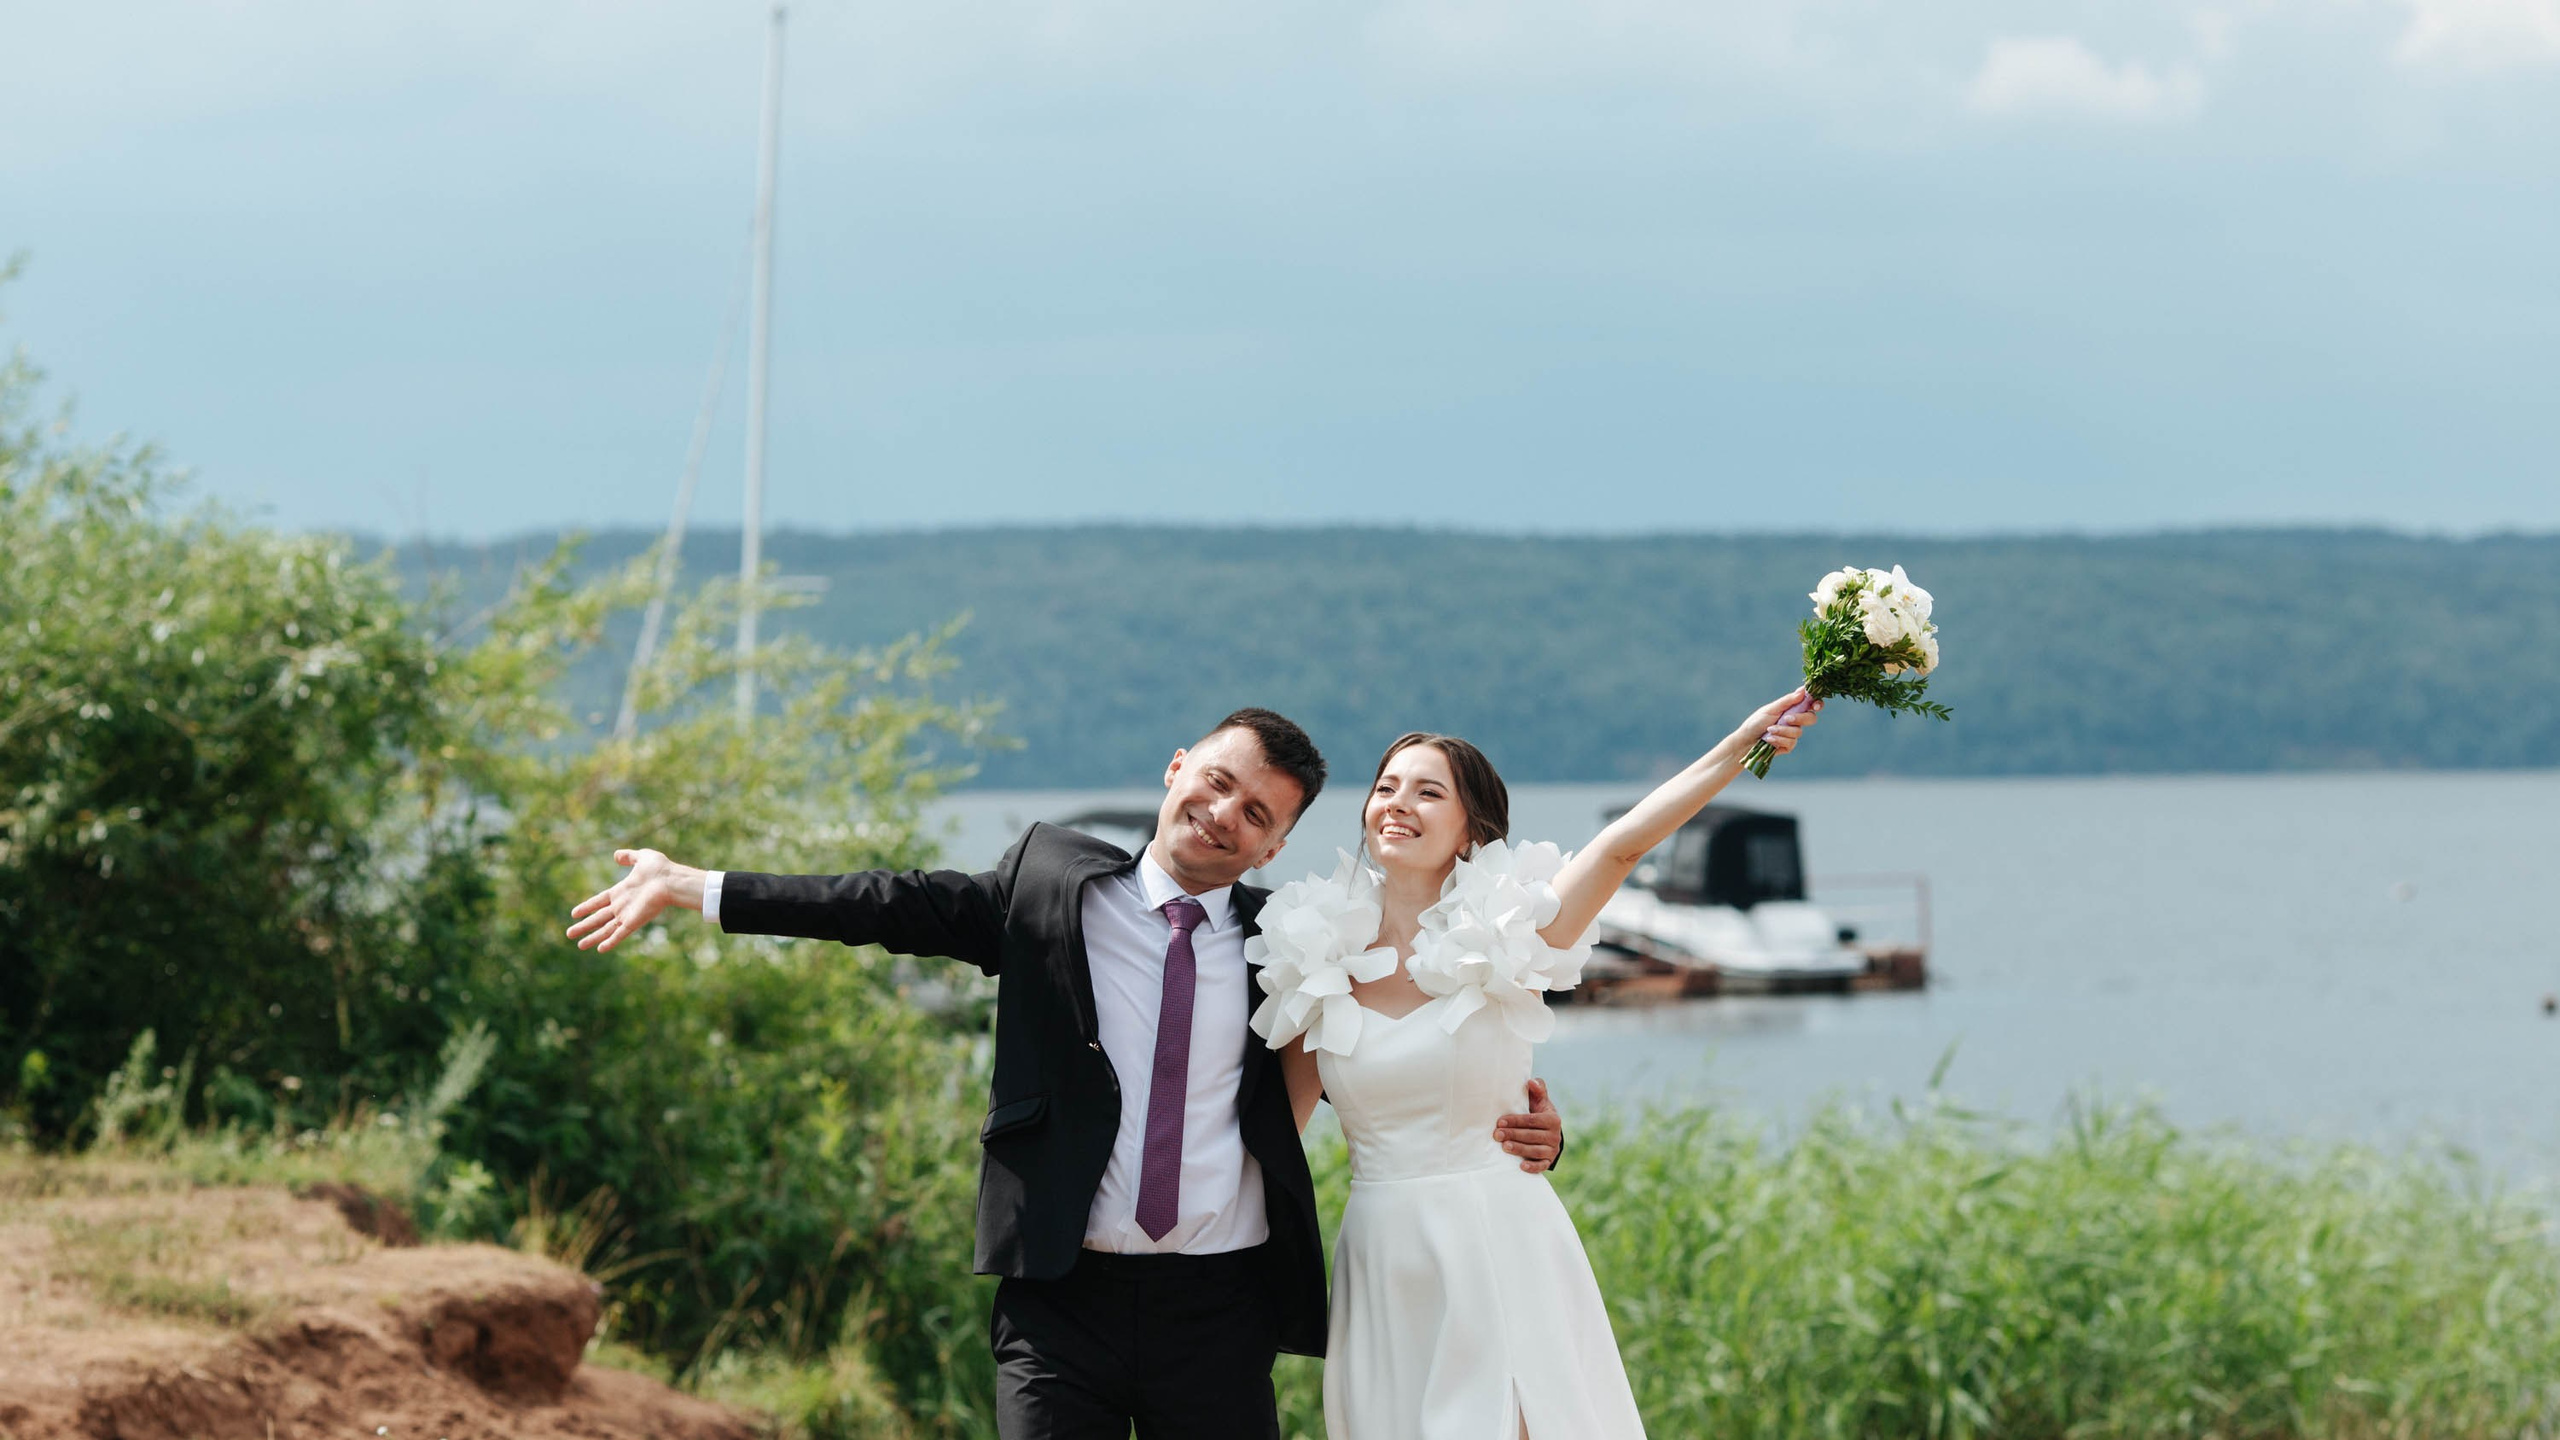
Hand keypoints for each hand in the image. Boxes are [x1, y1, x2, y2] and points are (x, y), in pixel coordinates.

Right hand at [566, 848, 705, 951]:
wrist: (671, 880)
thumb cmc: (660, 869)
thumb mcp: (641, 857)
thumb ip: (628, 857)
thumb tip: (616, 855)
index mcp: (621, 891)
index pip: (599, 901)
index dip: (587, 907)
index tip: (574, 913)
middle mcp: (622, 905)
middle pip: (598, 918)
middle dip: (584, 926)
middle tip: (569, 934)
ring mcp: (627, 915)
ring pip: (606, 929)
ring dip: (592, 937)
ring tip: (579, 946)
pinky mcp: (634, 922)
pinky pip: (620, 934)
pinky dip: (610, 941)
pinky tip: (600, 949)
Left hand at [1494, 1078, 1562, 1173]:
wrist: (1548, 1133)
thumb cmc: (1539, 1113)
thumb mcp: (1540, 1101)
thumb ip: (1538, 1089)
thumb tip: (1531, 1081)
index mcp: (1553, 1119)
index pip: (1532, 1120)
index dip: (1516, 1121)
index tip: (1500, 1121)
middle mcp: (1555, 1135)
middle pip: (1532, 1136)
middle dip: (1513, 1135)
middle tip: (1497, 1135)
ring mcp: (1552, 1150)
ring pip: (1535, 1151)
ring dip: (1520, 1149)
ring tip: (1505, 1147)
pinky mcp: (1548, 1161)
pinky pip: (1541, 1166)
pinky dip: (1533, 1167)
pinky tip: (1521, 1166)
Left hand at [1738, 687, 1820, 756]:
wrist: (1746, 740)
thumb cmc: (1756, 722)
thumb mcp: (1771, 709)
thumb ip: (1787, 701)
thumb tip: (1803, 690)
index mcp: (1792, 708)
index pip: (1810, 704)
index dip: (1817, 703)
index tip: (1815, 705)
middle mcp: (1795, 721)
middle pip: (1811, 718)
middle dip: (1800, 718)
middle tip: (1787, 718)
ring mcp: (1792, 734)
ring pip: (1798, 732)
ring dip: (1782, 730)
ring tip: (1769, 730)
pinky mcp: (1788, 746)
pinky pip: (1791, 743)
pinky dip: (1778, 739)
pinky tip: (1769, 739)